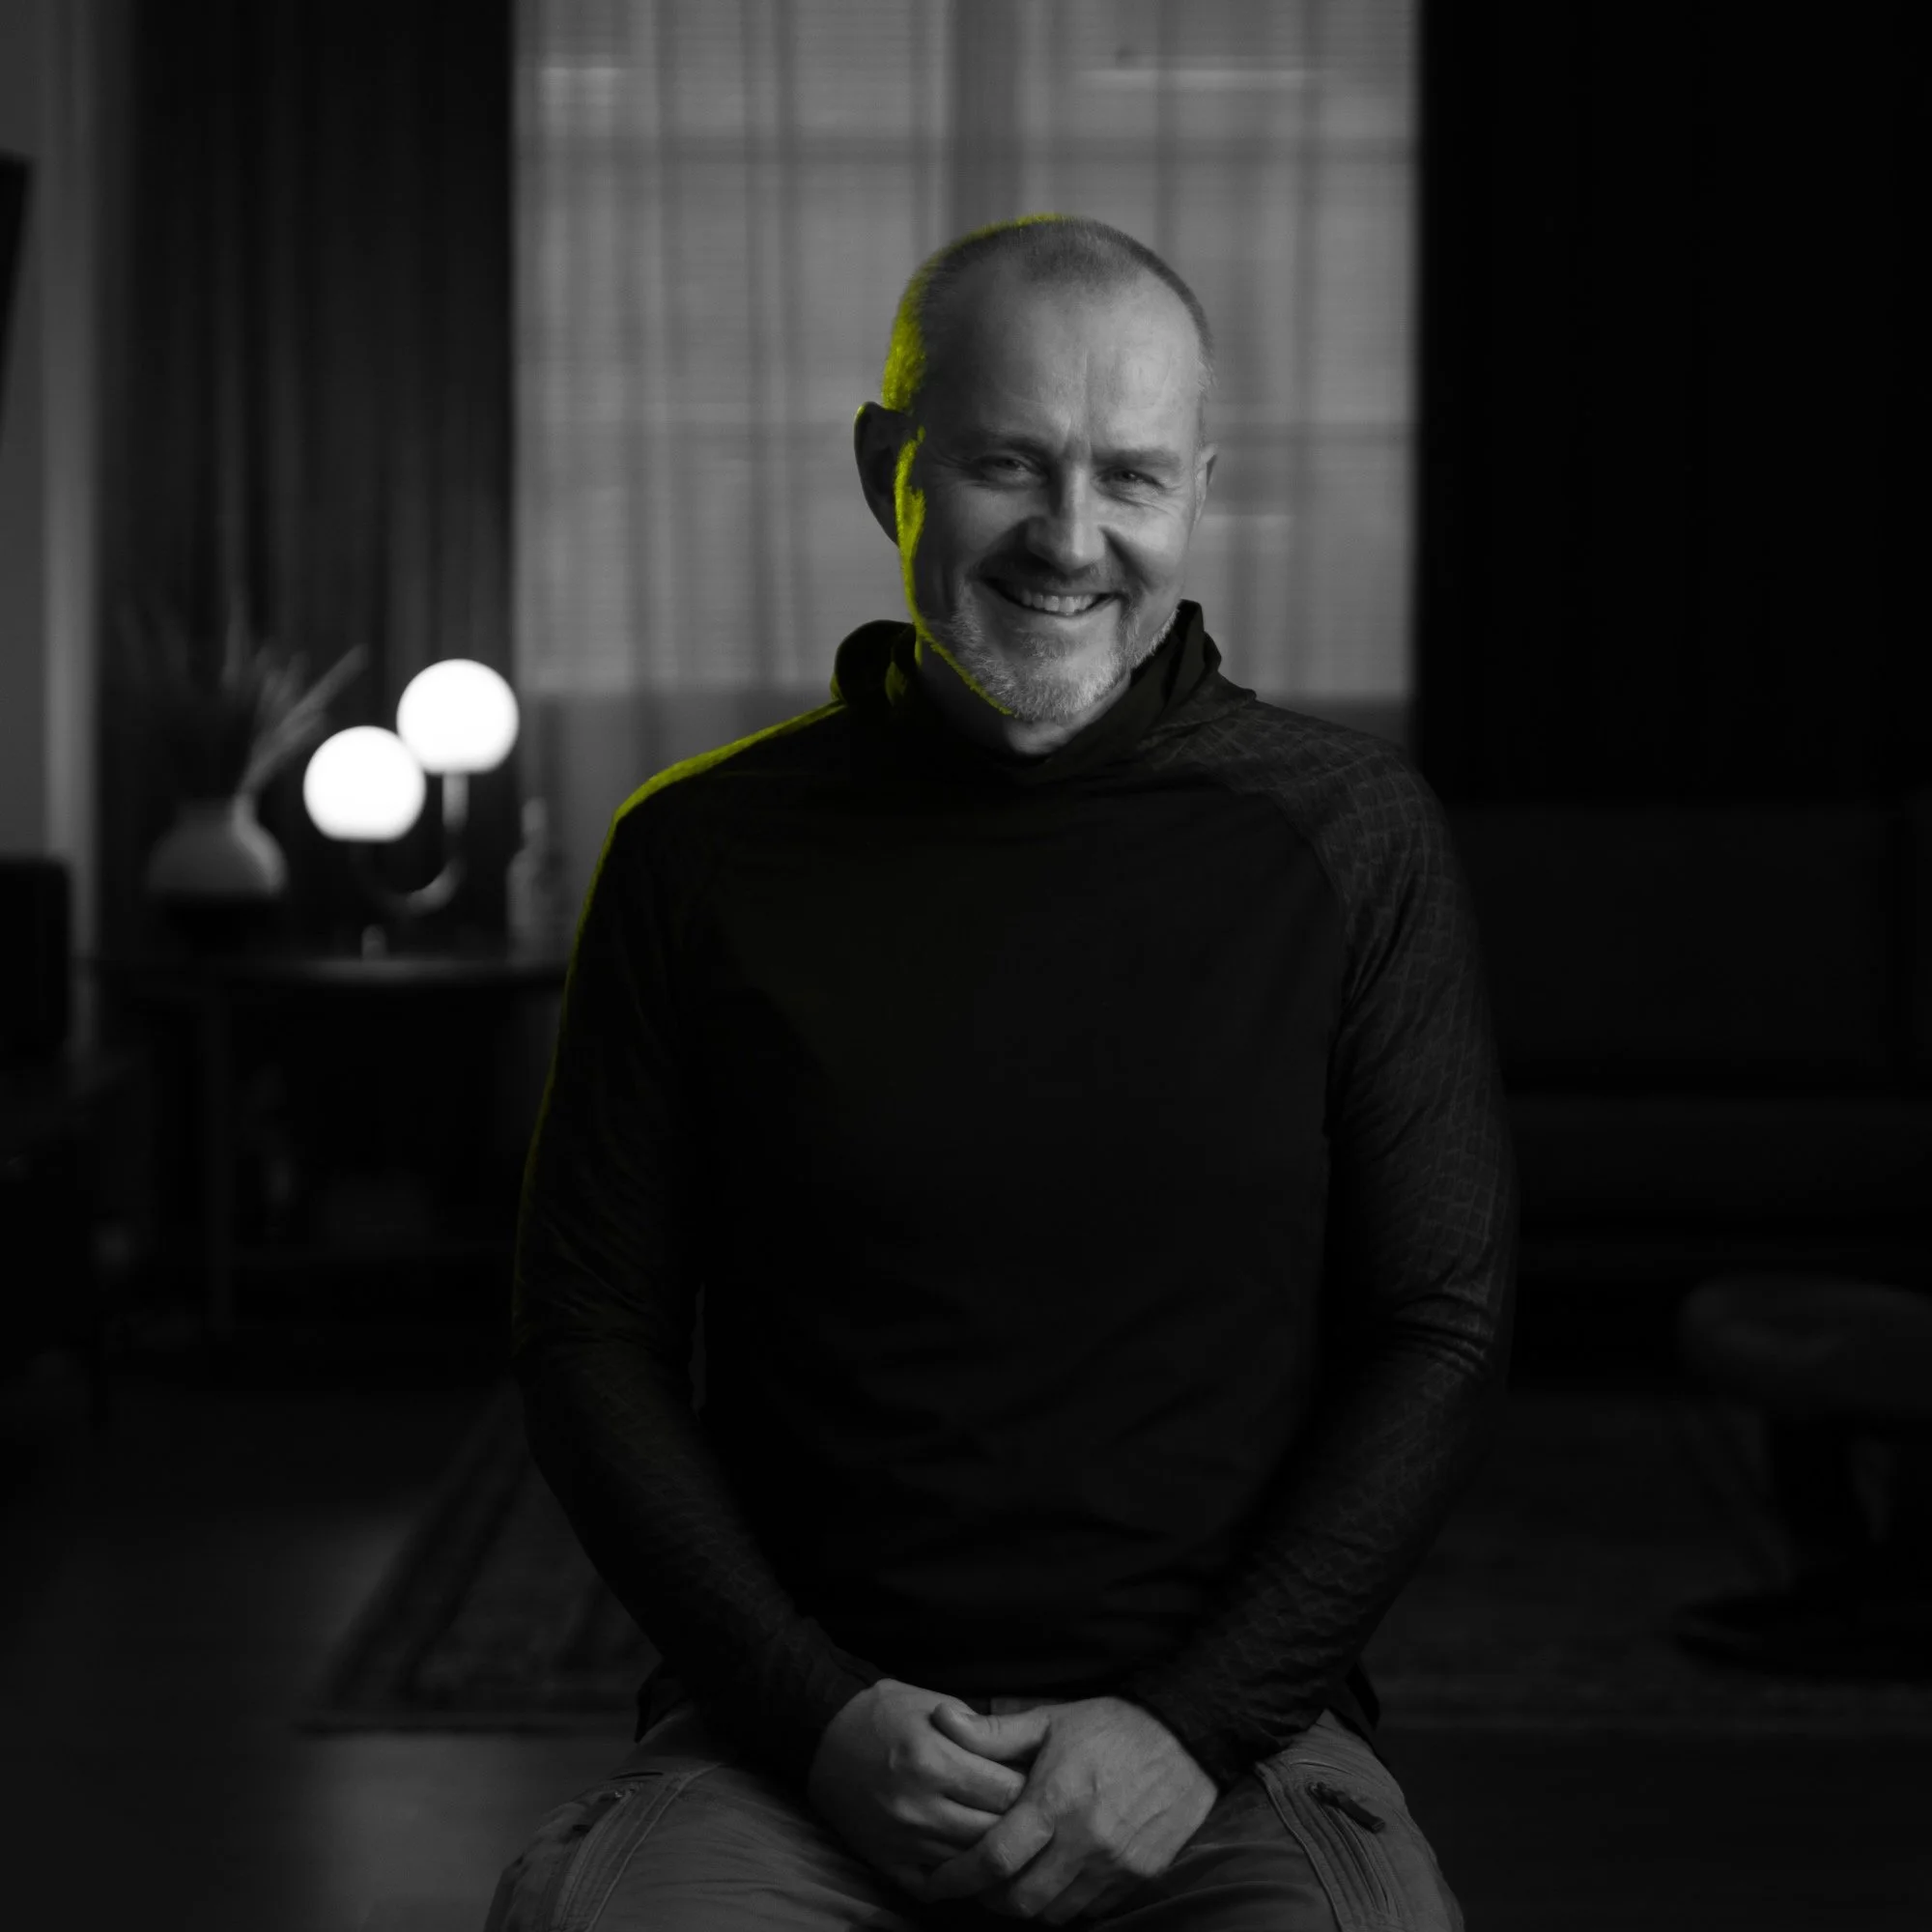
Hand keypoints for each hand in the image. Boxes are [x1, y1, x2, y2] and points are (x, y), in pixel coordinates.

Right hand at [805, 1678, 1034, 1903]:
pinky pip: (934, 1887)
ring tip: (1010, 1843)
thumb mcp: (934, 1706)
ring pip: (969, 1864)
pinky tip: (971, 1864)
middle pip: (993, 1832)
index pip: (1007, 1792)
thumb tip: (1022, 1760)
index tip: (1039, 1785)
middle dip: (1018, 1826)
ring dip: (991, 1855)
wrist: (822, 1733)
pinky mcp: (886, 1861)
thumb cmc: (884, 1712)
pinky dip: (957, 1880)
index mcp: (935, 1758)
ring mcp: (902, 1839)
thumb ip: (979, 1734)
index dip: (1030, 1789)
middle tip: (1030, 1818)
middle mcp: (919, 1804)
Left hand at [916, 1697, 1218, 1922]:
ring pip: (1055, 1912)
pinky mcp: (1140, 1876)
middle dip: (991, 1897)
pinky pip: (1091, 1910)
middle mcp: (1086, 1839)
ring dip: (1029, 1902)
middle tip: (979, 1880)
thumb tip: (940, 1719)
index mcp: (1056, 1799)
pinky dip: (1067, 1902)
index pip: (996, 1857)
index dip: (959, 1877)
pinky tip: (1057, 1877)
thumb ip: (993, 1732)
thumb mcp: (1049, 1719)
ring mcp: (1116, 1863)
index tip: (936, 1882)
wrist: (1185, 1738)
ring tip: (1016, 1879)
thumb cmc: (1109, 1727)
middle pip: (1022, 1899)